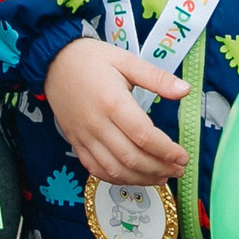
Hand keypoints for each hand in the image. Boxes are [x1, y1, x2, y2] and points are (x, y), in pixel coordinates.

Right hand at [42, 38, 189, 187]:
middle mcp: (97, 124)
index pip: (144, 136)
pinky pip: (96, 170)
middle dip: (160, 169)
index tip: (183, 156)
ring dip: (141, 179)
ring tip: (162, 177)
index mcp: (113, 102)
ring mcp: (84, 136)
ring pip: (114, 169)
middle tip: (178, 170)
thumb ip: (157, 78)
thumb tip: (185, 90)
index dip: (167, 151)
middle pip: (131, 158)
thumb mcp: (127, 60)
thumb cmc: (91, 59)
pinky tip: (133, 177)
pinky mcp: (75, 143)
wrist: (53, 61)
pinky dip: (117, 179)